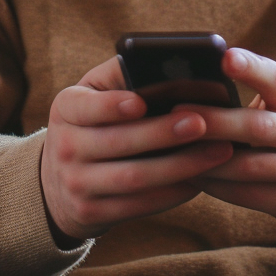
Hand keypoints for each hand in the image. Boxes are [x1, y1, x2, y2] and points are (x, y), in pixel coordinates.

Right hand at [40, 56, 234, 242]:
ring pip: (133, 178)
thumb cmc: (94, 120)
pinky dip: (173, 192)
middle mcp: (64, 147)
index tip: (141, 102)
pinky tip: (200, 178)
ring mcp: (76, 184)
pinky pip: (139, 205)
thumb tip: (169, 61)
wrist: (59, 181)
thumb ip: (123, 76)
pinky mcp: (92, 213)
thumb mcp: (95, 93)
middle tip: (202, 122)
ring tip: (217, 151)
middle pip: (118, 142)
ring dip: (179, 166)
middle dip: (163, 134)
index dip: (112, 106)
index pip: (86, 106)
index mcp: (66, 108)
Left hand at [186, 49, 275, 249]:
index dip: (251, 67)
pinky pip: (247, 196)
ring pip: (248, 166)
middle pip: (256, 126)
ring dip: (206, 159)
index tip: (225, 57)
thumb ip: (255, 94)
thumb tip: (196, 85)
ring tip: (174, 149)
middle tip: (175, 114)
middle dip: (213, 121)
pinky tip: (193, 176)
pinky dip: (215, 186)